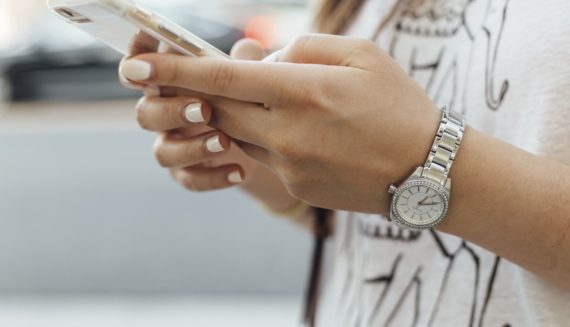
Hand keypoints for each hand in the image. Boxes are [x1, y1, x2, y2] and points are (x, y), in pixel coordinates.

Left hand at [119, 34, 441, 213]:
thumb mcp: (361, 55)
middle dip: (201, 92)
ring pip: (238, 133)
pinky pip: (264, 156)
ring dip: (242, 114)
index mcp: (303, 90)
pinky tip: (306, 133)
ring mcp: (289, 164)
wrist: (428, 171)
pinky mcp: (295, 185)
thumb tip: (260, 58)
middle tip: (199, 79)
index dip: (174, 70)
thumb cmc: (399, 104)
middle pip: (219, 108)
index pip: (222, 77)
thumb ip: (303, 48)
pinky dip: (269, 137)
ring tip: (283, 103)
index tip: (135, 67)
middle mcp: (287, 131)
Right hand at [120, 34, 299, 210]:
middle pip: (146, 113)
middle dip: (172, 111)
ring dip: (191, 148)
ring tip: (225, 142)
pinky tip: (239, 171)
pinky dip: (213, 177)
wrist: (267, 145)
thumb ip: (244, 63)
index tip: (144, 63)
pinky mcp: (188, 172)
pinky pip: (188, 179)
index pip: (140, 69)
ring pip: (163, 152)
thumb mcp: (250, 78)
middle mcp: (165, 113)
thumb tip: (248, 48)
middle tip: (205, 110)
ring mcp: (174, 145)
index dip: (136, 63)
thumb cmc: (249, 98)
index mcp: (171, 82)